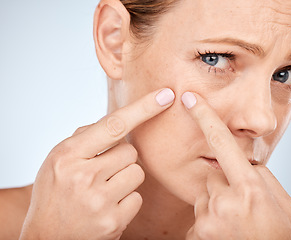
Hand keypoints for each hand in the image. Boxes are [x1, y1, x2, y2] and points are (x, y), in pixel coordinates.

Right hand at [19, 88, 174, 239]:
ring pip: (137, 173)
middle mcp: (83, 177)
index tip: (166, 95)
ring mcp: (99, 202)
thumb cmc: (56, 190)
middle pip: (130, 151)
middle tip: (102, 170)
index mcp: (68, 155)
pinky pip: (137, 198)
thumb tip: (121, 121)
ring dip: (125, 177)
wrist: (47, 235)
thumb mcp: (59, 157)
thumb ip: (87, 137)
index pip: (114, 125)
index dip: (143, 108)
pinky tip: (108, 205)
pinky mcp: (113, 222)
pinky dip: (126, 199)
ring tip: (104, 188)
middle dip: (122, 157)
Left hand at [182, 92, 290, 239]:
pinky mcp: (196, 234)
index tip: (189, 99)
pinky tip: (224, 232)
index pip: (222, 143)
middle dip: (222, 184)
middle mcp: (225, 201)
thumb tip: (240, 161)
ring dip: (215, 204)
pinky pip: (198, 216)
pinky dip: (208, 221)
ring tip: (233, 221)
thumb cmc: (279, 234)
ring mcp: (208, 220)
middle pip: (211, 176)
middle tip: (240, 204)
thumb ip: (258, 175)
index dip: (204, 118)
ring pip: (203, 197)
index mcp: (249, 188)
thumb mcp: (278, 200)